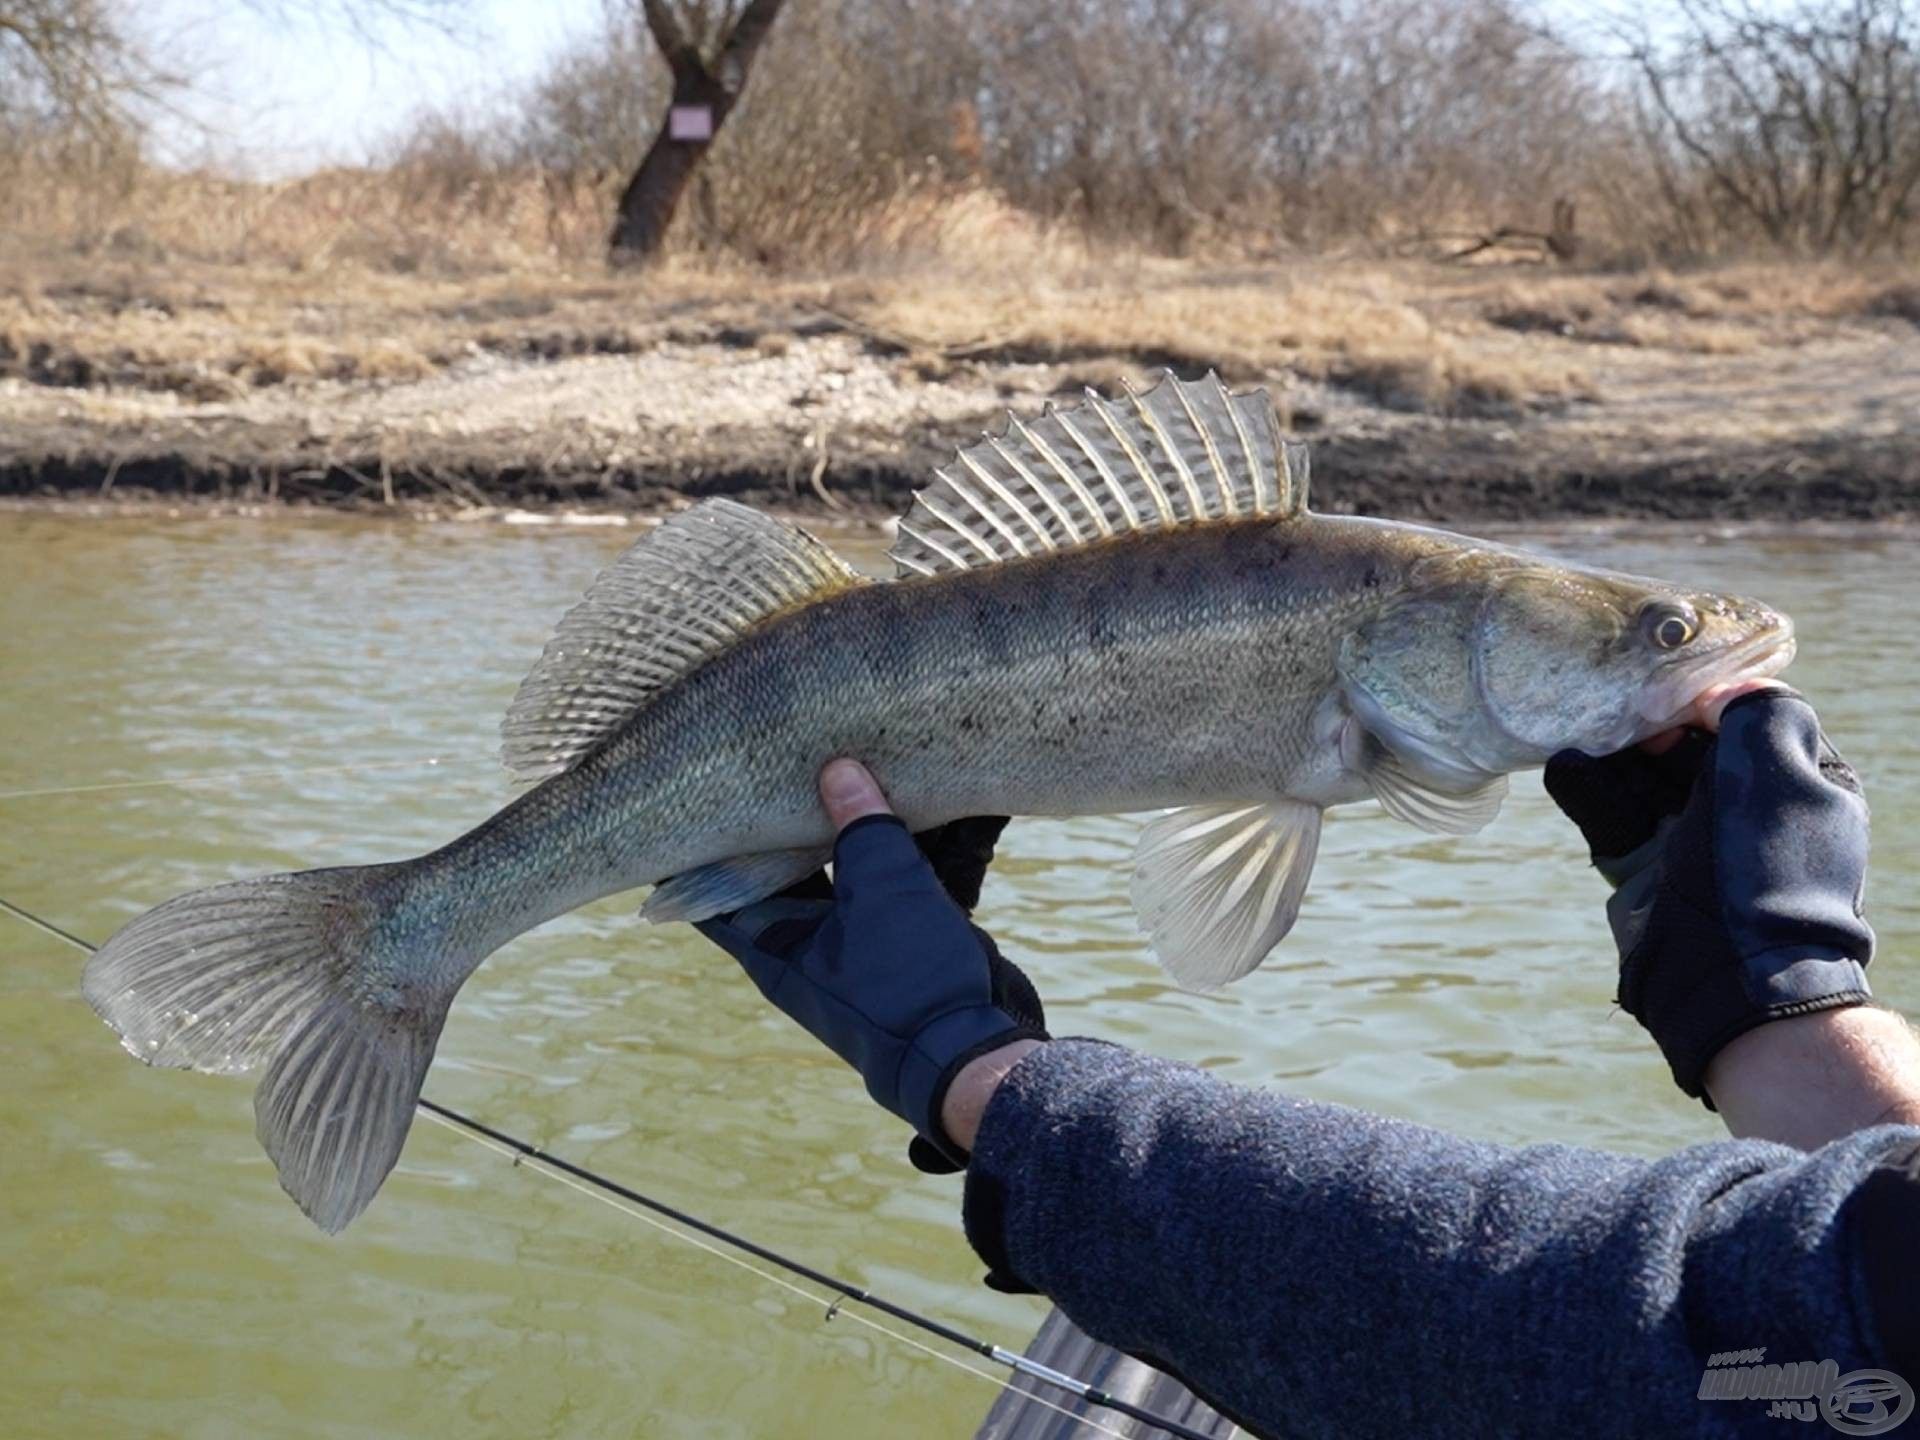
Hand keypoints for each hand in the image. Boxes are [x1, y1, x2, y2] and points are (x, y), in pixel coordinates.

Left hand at [695, 761, 1046, 1168]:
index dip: (705, 840)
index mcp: (770, 944)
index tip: (702, 791)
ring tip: (827, 774)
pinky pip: (863, 888)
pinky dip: (866, 854)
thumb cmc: (909, 976)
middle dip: (775, 822)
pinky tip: (880, 811)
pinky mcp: (882, 944)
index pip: (713, 885)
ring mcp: (840, 947)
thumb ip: (861, 824)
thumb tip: (837, 767)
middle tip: (771, 764)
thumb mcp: (885, 886)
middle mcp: (796, 946)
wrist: (966, 1051)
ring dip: (827, 834)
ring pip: (821, 876)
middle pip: (769, 872)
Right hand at [1544, 687, 1873, 1100]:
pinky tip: (1565, 765)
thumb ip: (1759, 714)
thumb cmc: (1764, 870)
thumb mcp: (1778, 775)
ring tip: (1578, 728)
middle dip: (1650, 722)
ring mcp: (1691, 843)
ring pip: (1642, 778)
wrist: (1726, 979)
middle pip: (1689, 746)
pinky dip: (1588, 791)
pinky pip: (1611, 818)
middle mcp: (1744, 812)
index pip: (1749, 721)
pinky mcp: (1642, 869)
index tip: (1670, 685)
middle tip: (1616, 702)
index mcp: (1797, 787)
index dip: (1708, 698)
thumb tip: (1721, 692)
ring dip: (1611, 753)